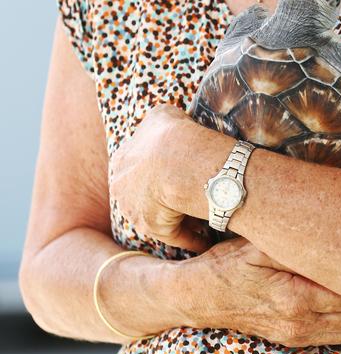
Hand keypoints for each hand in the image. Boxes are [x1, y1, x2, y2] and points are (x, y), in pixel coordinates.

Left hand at [111, 103, 213, 253]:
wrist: (179, 160)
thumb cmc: (173, 134)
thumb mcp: (161, 115)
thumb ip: (159, 122)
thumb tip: (166, 126)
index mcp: (121, 162)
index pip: (137, 167)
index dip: (158, 167)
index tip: (177, 167)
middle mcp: (122, 189)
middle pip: (144, 194)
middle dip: (162, 195)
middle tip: (187, 191)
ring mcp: (136, 212)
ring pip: (159, 216)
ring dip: (178, 217)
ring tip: (203, 213)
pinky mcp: (154, 230)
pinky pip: (176, 235)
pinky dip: (192, 238)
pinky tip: (206, 237)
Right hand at [175, 236, 340, 347]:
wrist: (200, 296)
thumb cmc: (229, 264)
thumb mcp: (259, 246)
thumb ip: (296, 245)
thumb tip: (331, 237)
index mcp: (295, 298)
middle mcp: (299, 323)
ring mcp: (296, 335)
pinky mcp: (291, 339)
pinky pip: (334, 336)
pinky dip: (340, 318)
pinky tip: (327, 292)